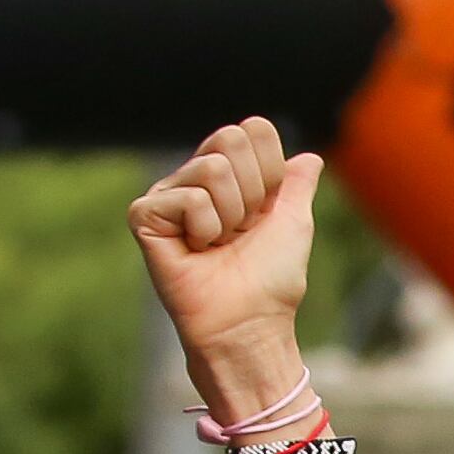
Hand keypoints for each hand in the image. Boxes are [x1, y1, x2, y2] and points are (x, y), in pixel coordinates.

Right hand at [127, 116, 323, 425]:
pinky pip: (190, 198)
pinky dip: (205, 229)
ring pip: (212, 169)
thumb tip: (308, 157)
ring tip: (218, 245)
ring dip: (230, 217)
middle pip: (231, 139)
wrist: (248, 323)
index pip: (254, 129)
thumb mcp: (295, 222)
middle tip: (239, 231)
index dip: (270, 173)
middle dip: (251, 193)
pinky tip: (196, 252)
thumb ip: (298, 184)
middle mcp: (194, 177)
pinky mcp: (145, 215)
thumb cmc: (270, 280)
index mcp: (227, 174)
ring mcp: (167, 194)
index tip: (264, 214)